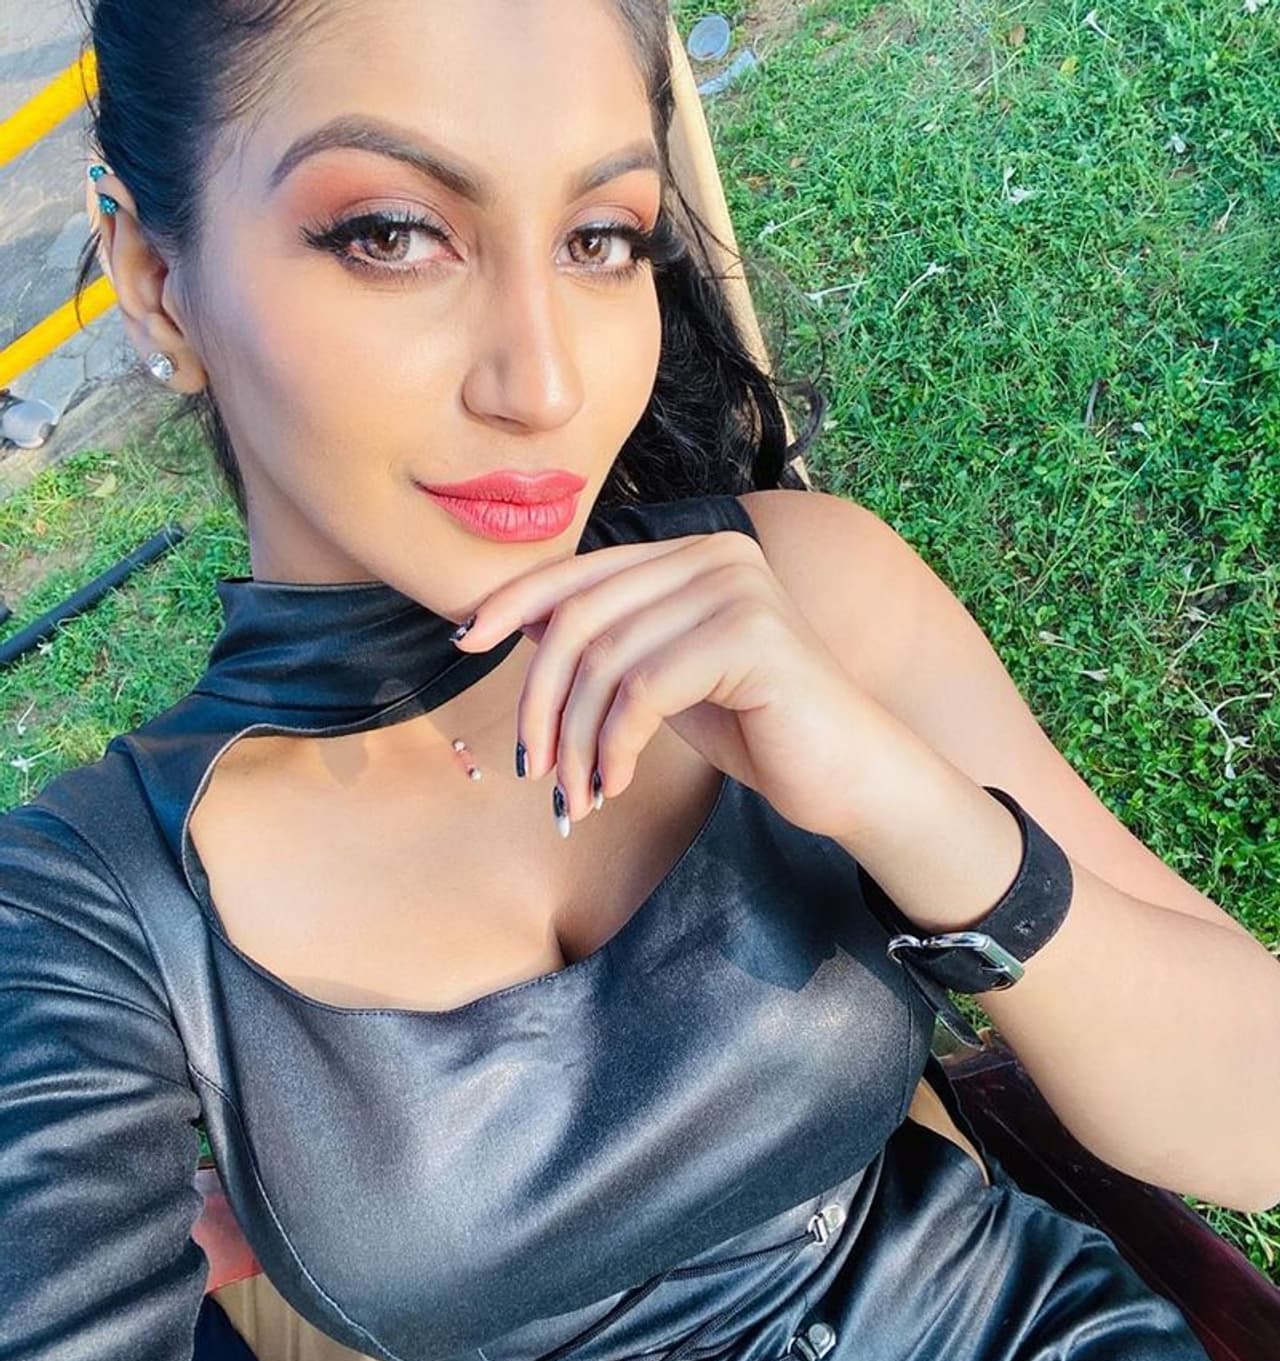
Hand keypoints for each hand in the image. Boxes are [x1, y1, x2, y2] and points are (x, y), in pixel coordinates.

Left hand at [450, 527, 876, 838]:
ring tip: (578, 794)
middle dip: (541, 701)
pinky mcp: (749, 637)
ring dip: (576, 742)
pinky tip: (615, 785)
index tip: (465, 641)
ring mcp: (736, 590)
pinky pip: (642, 692)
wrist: (849, 775)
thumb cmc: (758, 731)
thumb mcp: (666, 680)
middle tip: (532, 769)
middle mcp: (717, 556)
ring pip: (605, 663)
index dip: (514, 602)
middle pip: (582, 619)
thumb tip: (523, 624)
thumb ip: (612, 646)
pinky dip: (614, 748)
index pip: (582, 570)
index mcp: (695, 553)